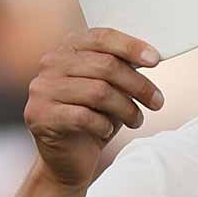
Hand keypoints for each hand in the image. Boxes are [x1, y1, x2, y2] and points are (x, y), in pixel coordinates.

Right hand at [23, 28, 164, 189]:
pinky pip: (83, 117)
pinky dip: (104, 125)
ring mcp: (42, 89)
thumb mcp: (111, 88)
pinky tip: (107, 131)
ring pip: (98, 92)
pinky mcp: (40, 115)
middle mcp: (51, 63)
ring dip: (126, 108)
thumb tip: (151, 58)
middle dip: (138, 85)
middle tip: (157, 102)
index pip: (102, 37)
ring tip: (137, 120)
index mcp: (68, 48)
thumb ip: (122, 69)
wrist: (67, 158)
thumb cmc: (93, 118)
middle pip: (105, 66)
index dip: (131, 47)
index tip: (155, 60)